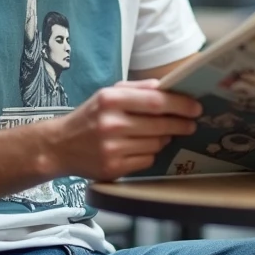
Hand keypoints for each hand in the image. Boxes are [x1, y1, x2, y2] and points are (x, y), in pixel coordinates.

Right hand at [43, 80, 200, 180]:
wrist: (59, 146)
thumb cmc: (89, 117)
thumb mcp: (108, 94)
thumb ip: (138, 88)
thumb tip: (168, 86)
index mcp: (110, 99)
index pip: (155, 102)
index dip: (180, 105)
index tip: (195, 107)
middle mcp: (111, 124)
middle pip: (160, 125)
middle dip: (181, 124)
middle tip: (190, 123)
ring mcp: (112, 148)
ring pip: (156, 144)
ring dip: (165, 139)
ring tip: (162, 134)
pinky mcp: (114, 168)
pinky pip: (147, 160)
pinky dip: (151, 153)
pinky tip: (143, 147)